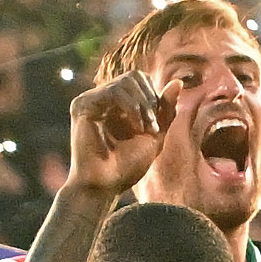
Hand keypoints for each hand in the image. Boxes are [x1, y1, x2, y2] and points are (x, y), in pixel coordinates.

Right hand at [66, 73, 169, 197]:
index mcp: (117, 104)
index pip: (140, 80)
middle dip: (150, 100)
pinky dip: (131, 107)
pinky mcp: (82, 105)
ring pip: (126, 82)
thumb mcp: (156, 134)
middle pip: (135, 76)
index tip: (156, 125)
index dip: (154, 97)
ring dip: (143, 106)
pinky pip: (114, 91)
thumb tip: (178, 81)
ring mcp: (91, 100)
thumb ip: (166, 109)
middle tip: (152, 127)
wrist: (107, 184)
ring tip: (144, 129)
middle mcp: (103, 99)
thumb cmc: (128, 165)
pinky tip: (134, 127)